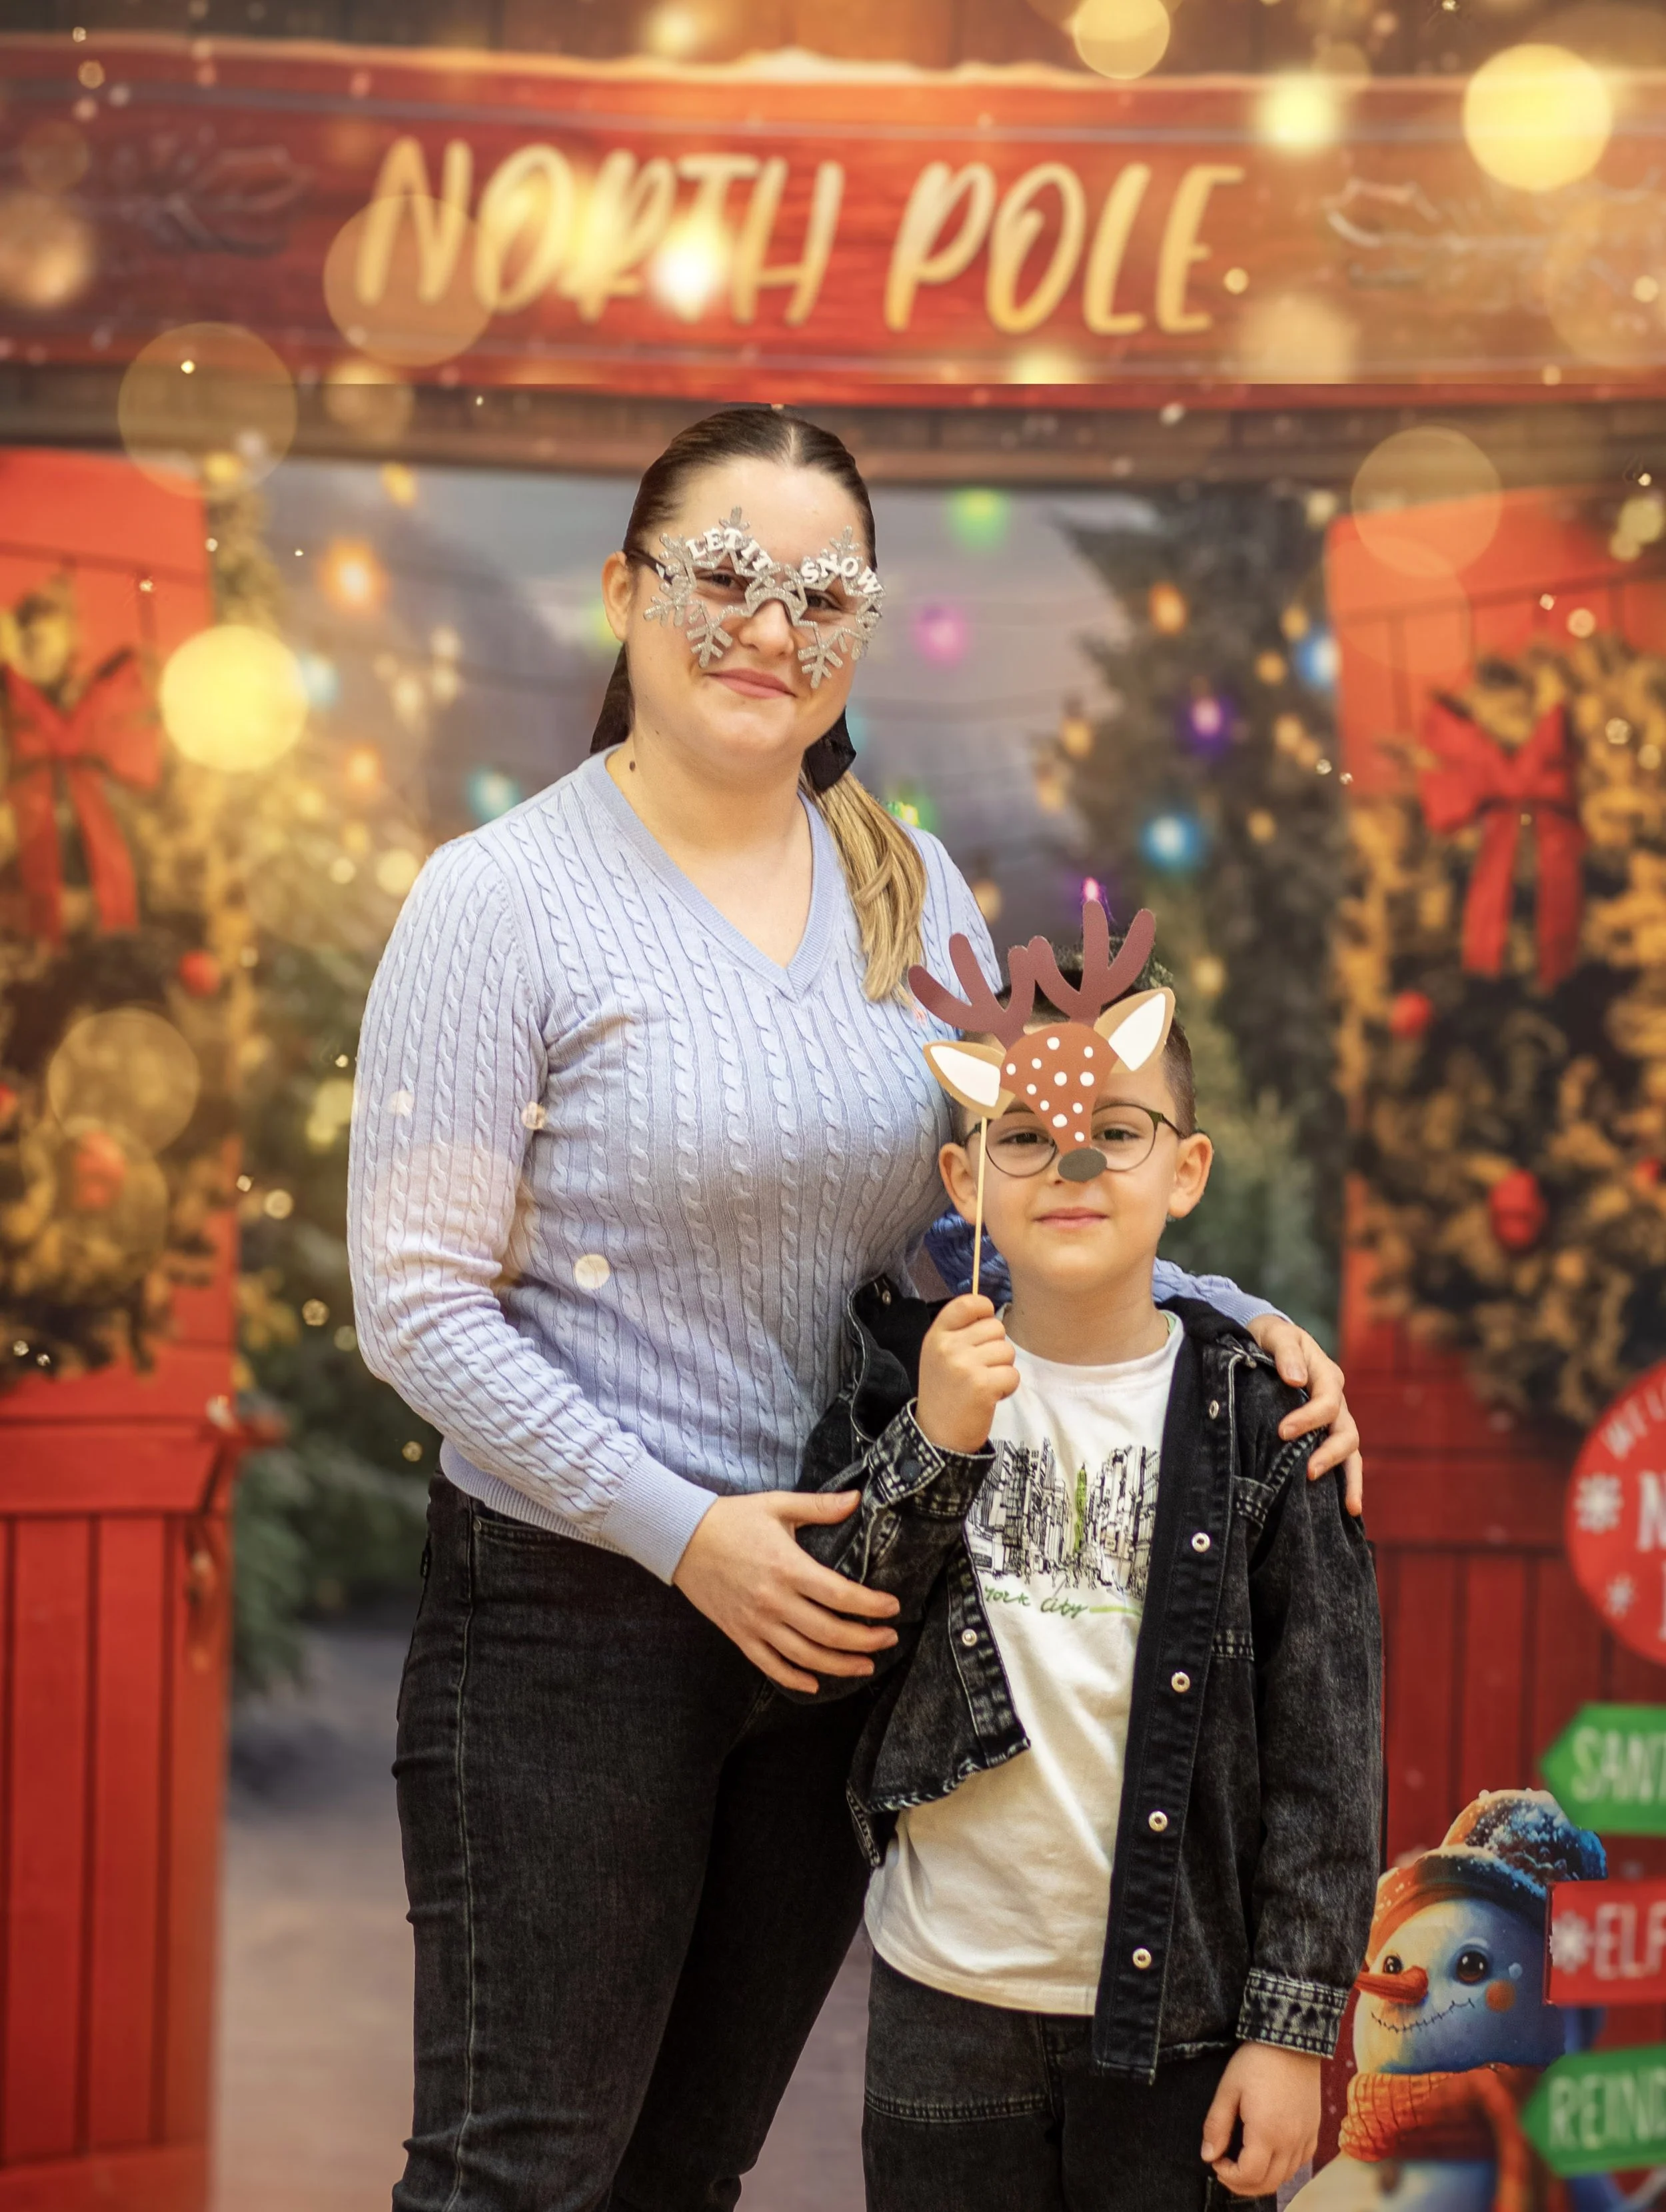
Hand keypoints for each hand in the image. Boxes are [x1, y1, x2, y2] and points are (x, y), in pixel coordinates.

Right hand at [672, 1490, 899, 1694]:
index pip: (841, 1596)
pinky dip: (794, 1678)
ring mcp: (755, 1622)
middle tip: (889, 1639)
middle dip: (866, 1640)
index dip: (872, 1606)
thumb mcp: (777, 1505)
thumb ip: (819, 1506)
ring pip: (805, 1656)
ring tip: (866, 1665)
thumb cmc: (731, 1518)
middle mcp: (774, 1601)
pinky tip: (815, 1683)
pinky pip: (770, 1665)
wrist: (680, 1537)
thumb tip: (857, 1499)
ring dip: (840, 1665)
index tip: (893, 1608)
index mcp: (788, 1567)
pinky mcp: (738, 1634)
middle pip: (829, 1632)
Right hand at [916, 1294, 1018, 1454]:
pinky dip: (1007, 1387)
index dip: (984, 1310)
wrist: (938, 1435)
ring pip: (1007, 1351)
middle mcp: (948, 1346)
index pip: (968, 1302)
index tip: (984, 1328)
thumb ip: (959, 1332)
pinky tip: (990, 1396)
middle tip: (981, 1369)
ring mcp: (965, 1365)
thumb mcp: (938, 1355)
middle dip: (996, 1347)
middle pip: (995, 1327)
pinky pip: (1013, 1374)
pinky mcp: (982, 1385)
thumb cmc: (944, 1392)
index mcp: (936, 1335)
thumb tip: (990, 1312)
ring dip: (1002, 1369)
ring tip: (984, 1384)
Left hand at [1200, 2042, 1318, 2197]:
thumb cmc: (1256, 2061)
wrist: (1291, 2039)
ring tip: (1244, 2165)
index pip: (1249, 2175)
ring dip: (1264, 2179)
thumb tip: (1208, 2156)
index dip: (1229, 2176)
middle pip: (1269, 2183)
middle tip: (1226, 2169)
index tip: (1216, 2161)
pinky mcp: (1314, 2129)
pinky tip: (1270, 2156)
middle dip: (1243, 2184)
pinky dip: (1284, 2168)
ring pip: (1286, 2176)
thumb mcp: (1228, 2089)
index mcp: (1267, 2133)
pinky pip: (1301, 2162)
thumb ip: (1217, 2125)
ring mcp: (1305, 2137)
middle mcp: (1290, 2141)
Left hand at [1245, 1316, 1363, 1517]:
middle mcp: (1336, 1400)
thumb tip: (1297, 1380)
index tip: (1283, 1431)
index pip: (1328, 1402)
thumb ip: (1286, 1352)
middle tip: (1309, 1472)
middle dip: (1330, 1454)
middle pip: (1346, 1431)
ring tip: (1349, 1507)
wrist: (1265, 1339)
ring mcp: (1334, 1419)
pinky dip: (1345, 1482)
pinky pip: (1342, 1459)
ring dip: (1350, 1478)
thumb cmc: (1270, 1336)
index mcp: (1327, 1375)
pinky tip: (1346, 1509)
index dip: (1309, 1419)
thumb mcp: (1276, 1334)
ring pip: (1351, 1451)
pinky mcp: (1323, 1434)